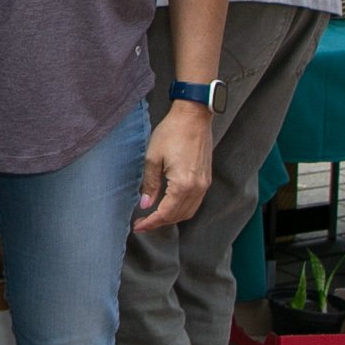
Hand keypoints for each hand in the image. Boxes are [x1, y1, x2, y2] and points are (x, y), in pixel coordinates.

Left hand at [134, 102, 214, 231]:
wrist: (193, 116)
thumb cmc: (171, 132)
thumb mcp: (152, 158)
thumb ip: (150, 184)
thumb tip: (145, 204)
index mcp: (183, 185)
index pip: (166, 213)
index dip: (151, 223)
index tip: (138, 227)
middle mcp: (197, 188)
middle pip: (178, 216)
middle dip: (160, 222)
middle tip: (143, 223)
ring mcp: (204, 184)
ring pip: (189, 211)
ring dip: (172, 217)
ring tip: (154, 216)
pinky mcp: (206, 178)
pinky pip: (195, 202)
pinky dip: (182, 208)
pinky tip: (169, 205)